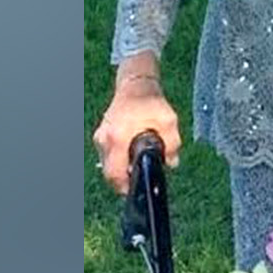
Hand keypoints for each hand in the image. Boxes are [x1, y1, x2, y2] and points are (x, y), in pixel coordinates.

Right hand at [92, 57, 182, 196]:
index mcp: (117, 137)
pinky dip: (119, 159)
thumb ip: (172, 145)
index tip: (137, 187)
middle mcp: (104, 139)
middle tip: (141, 174)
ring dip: (122, 168)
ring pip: (108, 165)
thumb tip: (171, 163)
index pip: (114, 174)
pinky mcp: (101, 136)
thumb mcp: (168, 121)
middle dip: (125, 179)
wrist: (136, 85)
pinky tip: (133, 152)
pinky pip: (108, 156)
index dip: (125, 186)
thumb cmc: (150, 102)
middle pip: (110, 173)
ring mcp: (100, 138)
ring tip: (139, 160)